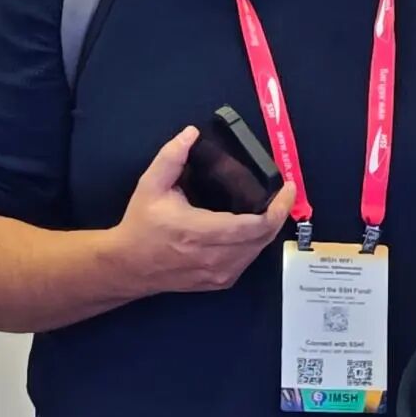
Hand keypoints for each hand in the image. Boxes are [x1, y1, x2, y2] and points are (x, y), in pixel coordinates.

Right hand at [110, 128, 293, 296]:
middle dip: (278, 215)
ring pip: (258, 252)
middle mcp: (213, 257)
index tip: (287, 188)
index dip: (278, 208)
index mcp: (199, 232)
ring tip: (270, 208)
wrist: (128, 266)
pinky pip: (247, 261)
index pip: (254, 225)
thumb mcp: (150, 186)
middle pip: (263, 239)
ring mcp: (218, 274)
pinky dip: (255, 244)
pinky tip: (252, 229)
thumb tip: (191, 134)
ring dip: (267, 230)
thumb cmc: (141, 225)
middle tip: (282, 195)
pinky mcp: (218, 282)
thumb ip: (171, 157)